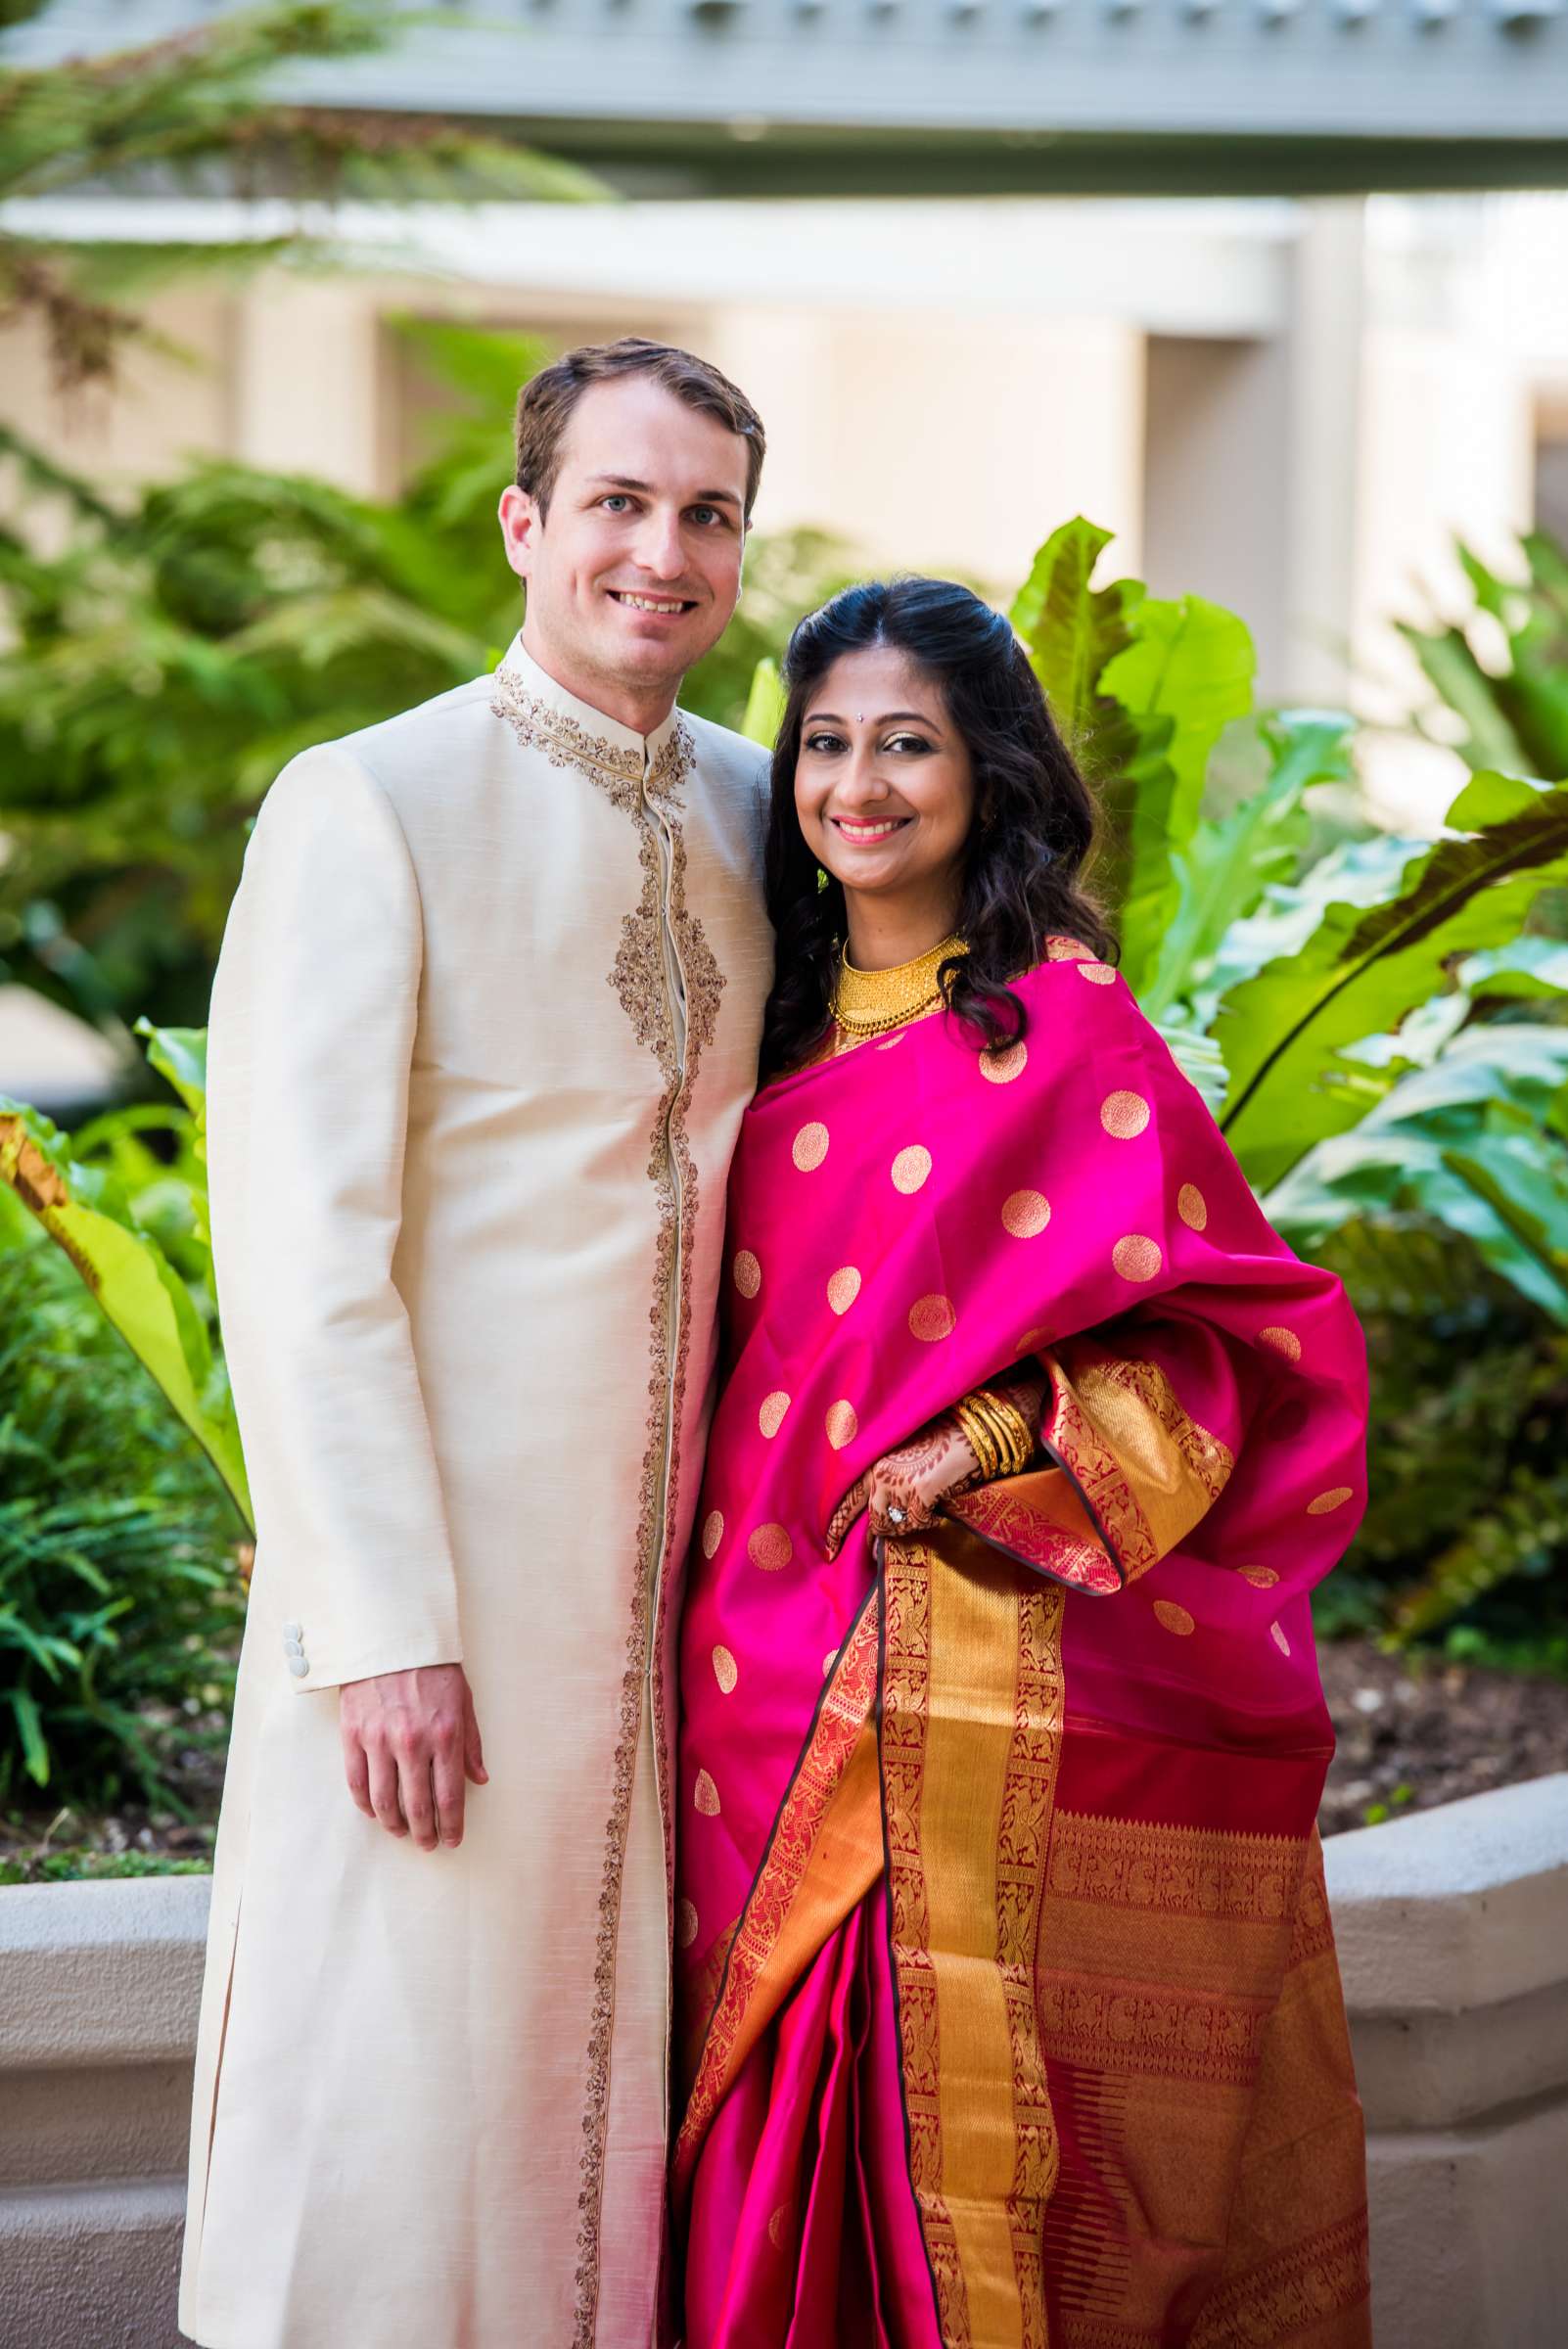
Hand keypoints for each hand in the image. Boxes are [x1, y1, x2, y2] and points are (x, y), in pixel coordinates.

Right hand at [339, 1662, 487, 1850]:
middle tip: (428, 1843)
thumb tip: (479, 1779)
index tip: (452, 1840)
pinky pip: (356, 1782)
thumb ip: (471, 1744)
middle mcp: (411, 1743)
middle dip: (425, 1832)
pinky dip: (365, 1804)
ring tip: (402, 1831)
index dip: (452, 1826)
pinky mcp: (352, 1734)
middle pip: (416, 1806)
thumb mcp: (463, 1701)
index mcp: (444, 1736)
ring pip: (383, 1801)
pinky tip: (375, 1812)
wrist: (391, 1636)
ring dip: (394, 1824)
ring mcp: (378, 1740)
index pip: (449, 1797)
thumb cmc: (433, 1667)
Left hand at [825, 1413, 980, 1558]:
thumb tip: (878, 1525)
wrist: (969, 1435)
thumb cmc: (940, 1447)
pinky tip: (936, 1514)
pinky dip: (928, 1523)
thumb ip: (886, 1485)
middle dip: (878, 1539)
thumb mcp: (904, 1460)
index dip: (836, 1527)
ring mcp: (899, 1483)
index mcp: (874, 1463)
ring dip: (909, 1528)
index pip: (846, 1501)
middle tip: (877, 1553)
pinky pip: (918, 1523)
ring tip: (923, 1516)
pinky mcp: (919, 1492)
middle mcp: (881, 1473)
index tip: (828, 1550)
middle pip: (874, 1521)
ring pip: (895, 1526)